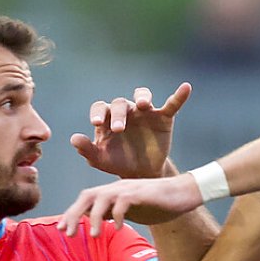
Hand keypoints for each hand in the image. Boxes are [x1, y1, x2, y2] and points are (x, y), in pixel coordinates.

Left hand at [58, 174, 202, 236]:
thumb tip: (96, 221)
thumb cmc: (160, 204)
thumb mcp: (133, 211)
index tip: (63, 230)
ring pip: (101, 197)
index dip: (72, 213)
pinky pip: (123, 202)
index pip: (86, 199)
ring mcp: (129, 188)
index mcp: (114, 192)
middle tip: (67, 233)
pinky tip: (119, 228)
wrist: (186, 193)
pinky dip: (117, 215)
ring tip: (93, 235)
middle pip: (87, 195)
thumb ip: (115, 213)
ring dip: (94, 217)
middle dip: (74, 214)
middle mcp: (118, 187)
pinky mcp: (142, 193)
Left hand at [70, 83, 191, 179]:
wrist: (143, 173)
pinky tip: (186, 87)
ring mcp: (145, 113)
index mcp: (108, 119)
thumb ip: (87, 149)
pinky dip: (179, 95)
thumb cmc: (118, 163)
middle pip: (120, 103)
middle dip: (119, 114)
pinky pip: (172, 104)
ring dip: (142, 97)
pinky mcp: (164, 117)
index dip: (98, 113)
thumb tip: (73, 139)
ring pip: (142, 95)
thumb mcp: (101, 160)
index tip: (96, 123)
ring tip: (144, 105)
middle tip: (119, 129)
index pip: (100, 108)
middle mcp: (126, 111)